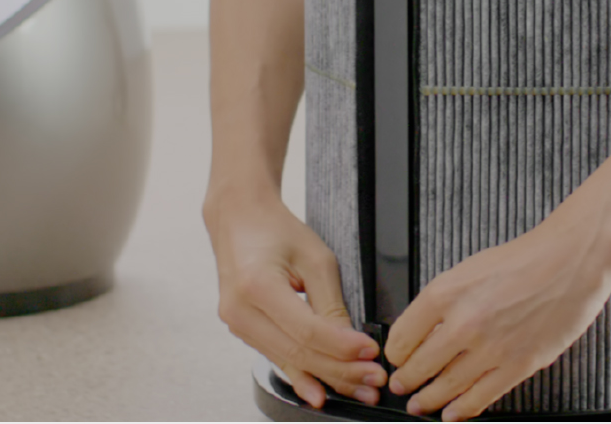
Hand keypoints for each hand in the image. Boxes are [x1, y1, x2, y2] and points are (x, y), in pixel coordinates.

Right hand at [205, 187, 386, 407]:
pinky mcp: (243, 330)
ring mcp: (237, 323)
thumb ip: (332, 304)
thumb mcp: (315, 258)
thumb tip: (351, 344)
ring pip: (289, 361)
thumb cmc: (276, 231)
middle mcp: (240, 310)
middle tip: (373, 379)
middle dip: (340, 370)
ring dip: (327, 377)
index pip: (306, 330)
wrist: (239, 219)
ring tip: (360, 387)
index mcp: (256, 285)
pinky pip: (278, 357)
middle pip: (298, 353)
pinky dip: (304, 374)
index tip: (370, 352)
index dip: (342, 347)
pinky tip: (321, 392)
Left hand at [383, 203, 610, 420]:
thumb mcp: (466, 271)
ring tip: (420, 404)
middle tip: (402, 386)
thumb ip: (442, 303)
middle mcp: (464, 323)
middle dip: (406, 382)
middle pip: (419, 367)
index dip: (396, 354)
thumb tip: (422, 332)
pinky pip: (481, 397)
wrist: (568, 261)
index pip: (402, 338)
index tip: (396, 359)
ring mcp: (491, 347)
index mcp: (444, 294)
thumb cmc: (523, 260)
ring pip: (446, 387)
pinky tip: (451, 413)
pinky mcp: (518, 365)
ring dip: (429, 400)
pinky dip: (461, 409)